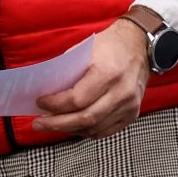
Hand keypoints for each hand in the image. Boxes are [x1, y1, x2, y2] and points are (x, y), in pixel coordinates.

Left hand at [31, 19, 150, 138]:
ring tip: (52, 125)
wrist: (139, 45)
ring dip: (69, 129)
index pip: (77, 100)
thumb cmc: (109, 45)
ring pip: (94, 128)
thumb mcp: (83, 50)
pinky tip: (72, 126)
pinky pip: (105, 131)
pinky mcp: (132, 114)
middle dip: (57, 123)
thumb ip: (66, 72)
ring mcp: (129, 105)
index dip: (55, 105)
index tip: (40, 103)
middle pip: (85, 118)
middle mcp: (122, 92)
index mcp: (108, 73)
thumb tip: (45, 92)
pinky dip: (85, 131)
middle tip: (38, 124)